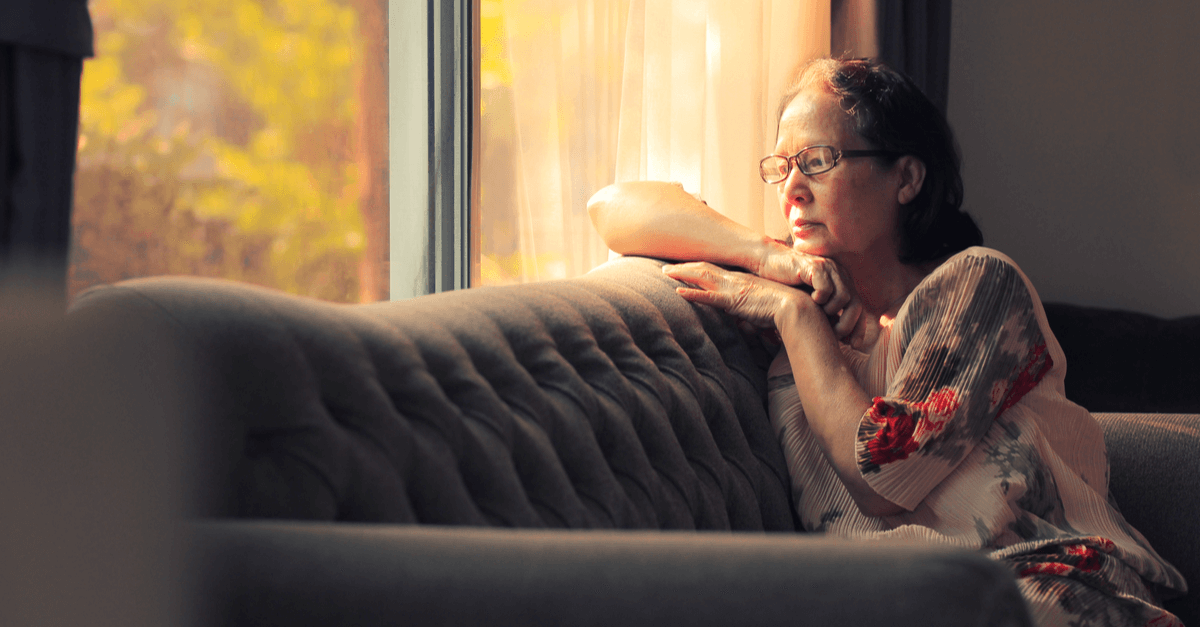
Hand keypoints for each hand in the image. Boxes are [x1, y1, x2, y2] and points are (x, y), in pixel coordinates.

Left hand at [663, 261, 819, 332]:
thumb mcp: (761, 309)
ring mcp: (733, 289)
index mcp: (741, 280)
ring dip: (682, 274)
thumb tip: (744, 324)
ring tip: (665, 272)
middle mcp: (735, 280)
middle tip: (666, 267)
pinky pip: (708, 296)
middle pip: (704, 269)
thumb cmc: (782, 310)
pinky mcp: (733, 301)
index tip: (684, 268)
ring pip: (701, 276)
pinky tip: (678, 292)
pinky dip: (692, 293)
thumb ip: (749, 313)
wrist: (795, 308)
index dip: (698, 269)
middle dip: (684, 267)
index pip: (715, 271)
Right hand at [753, 243, 861, 337]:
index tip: (853, 345)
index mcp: (842, 282)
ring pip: (844, 297)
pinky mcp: (815, 266)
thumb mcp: (811, 301)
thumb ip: (825, 314)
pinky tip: (811, 301)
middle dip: (848, 325)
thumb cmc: (788, 284)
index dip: (859, 328)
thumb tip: (838, 338)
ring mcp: (829, 268)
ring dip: (832, 312)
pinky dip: (821, 299)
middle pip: (856, 304)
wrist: (770, 263)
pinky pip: (826, 288)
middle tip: (836, 336)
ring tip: (820, 316)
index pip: (858, 308)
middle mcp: (839, 274)